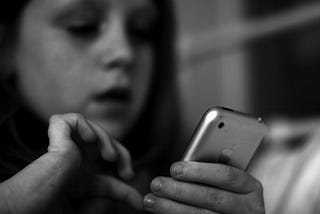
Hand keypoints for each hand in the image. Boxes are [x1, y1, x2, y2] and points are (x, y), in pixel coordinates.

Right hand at [48, 113, 143, 212]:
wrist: (24, 209)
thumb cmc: (46, 212)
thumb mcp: (81, 212)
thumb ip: (101, 203)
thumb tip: (125, 198)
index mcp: (80, 181)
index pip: (109, 180)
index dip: (126, 191)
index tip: (138, 203)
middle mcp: (75, 162)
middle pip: (107, 146)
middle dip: (123, 154)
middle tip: (127, 173)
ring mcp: (66, 148)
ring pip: (94, 130)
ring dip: (108, 140)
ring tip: (109, 158)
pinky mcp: (56, 137)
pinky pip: (74, 119)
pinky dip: (85, 124)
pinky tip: (88, 139)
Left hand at [144, 161, 263, 213]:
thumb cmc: (226, 191)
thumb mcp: (225, 180)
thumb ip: (211, 171)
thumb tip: (181, 167)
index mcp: (249, 187)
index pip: (226, 175)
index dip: (200, 171)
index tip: (175, 168)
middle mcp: (247, 208)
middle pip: (211, 198)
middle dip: (180, 191)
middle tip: (157, 184)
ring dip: (172, 208)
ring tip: (151, 200)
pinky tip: (162, 212)